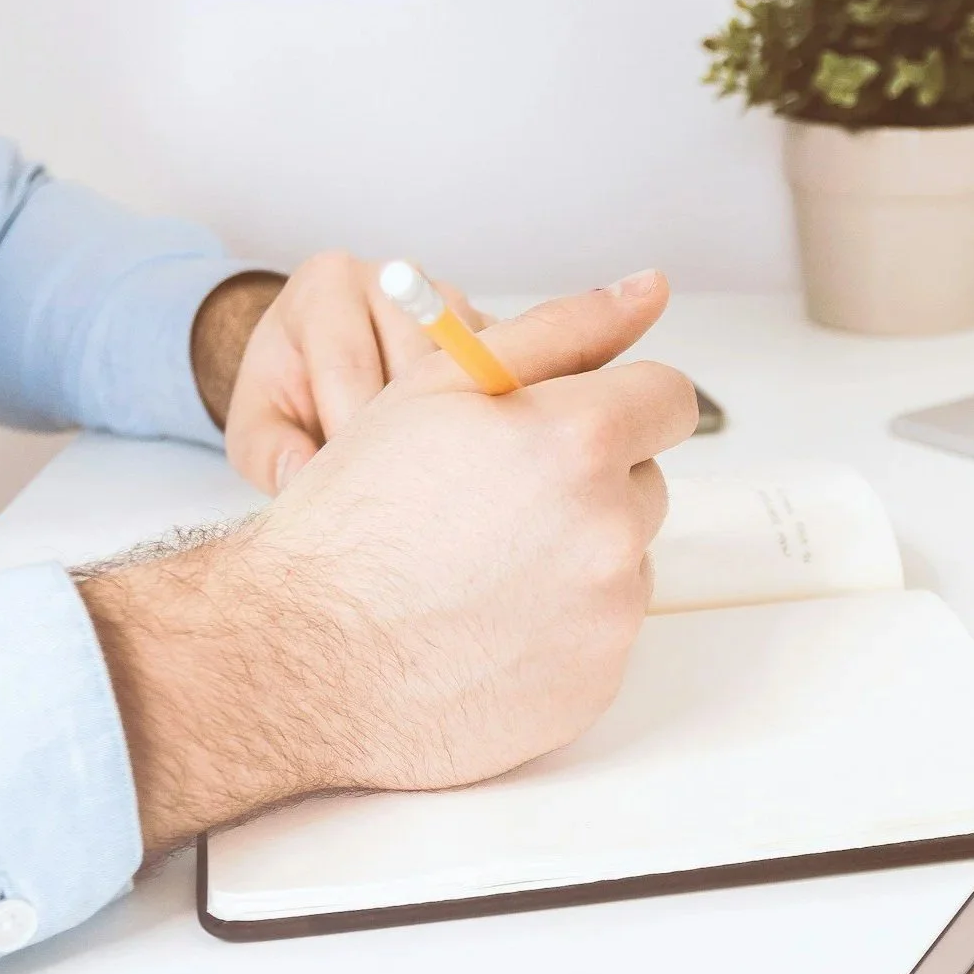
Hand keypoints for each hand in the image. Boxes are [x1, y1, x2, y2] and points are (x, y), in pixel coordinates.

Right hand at [80, 271, 695, 854]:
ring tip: (480, 571)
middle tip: (494, 505)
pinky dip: (560, 628)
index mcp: (579, 440)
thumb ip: (559, 330)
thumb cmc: (356, 516)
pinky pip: (602, 635)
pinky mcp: (596, 684)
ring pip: (624, 562)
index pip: (669, 399)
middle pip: (646, 484)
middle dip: (589, 484)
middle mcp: (610, 530)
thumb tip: (649, 289)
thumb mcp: (439, 387)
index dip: (617, 406)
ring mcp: (608, 616)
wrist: (304, 657)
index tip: (575, 425)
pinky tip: (485, 627)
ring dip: (575, 556)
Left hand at [193, 252, 488, 495]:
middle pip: (416, 368)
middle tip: (395, 493)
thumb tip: (302, 477)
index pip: (348, 363)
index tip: (351, 489)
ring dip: (452, 433)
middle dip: (405, 437)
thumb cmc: (288, 397)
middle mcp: (394, 278)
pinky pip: (504, 380)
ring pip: (467, 376)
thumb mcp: (256, 427)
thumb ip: (269, 453)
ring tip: (429, 479)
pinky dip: (487, 422)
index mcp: (326, 285)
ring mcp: (450, 300)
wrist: (323, 366)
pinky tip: (461, 459)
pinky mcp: (491, 329)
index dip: (351, 435)